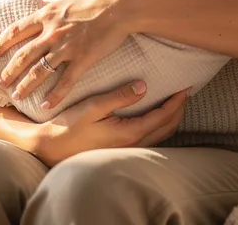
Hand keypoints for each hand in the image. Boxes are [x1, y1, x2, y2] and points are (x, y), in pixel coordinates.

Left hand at [0, 0, 131, 110]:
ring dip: (25, 85)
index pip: (18, 30)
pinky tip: (46, 106)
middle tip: (0, 82)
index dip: (3, 42)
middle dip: (9, 70)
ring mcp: (66, 47)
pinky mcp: (82, 59)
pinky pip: (65, 82)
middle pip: (23, 55)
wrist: (122, 3)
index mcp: (48, 14)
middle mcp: (52, 32)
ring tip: (16, 97)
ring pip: (38, 71)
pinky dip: (55, 96)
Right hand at [31, 81, 187, 166]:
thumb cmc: (69, 126)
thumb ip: (119, 96)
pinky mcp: (122, 151)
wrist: (51, 148)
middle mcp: (133, 144)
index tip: (185, 87)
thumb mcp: (92, 106)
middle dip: (179, 110)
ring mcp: (128, 150)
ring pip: (161, 136)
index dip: (177, 101)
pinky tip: (156, 116)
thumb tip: (144, 86)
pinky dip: (160, 126)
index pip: (163, 116)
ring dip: (171, 119)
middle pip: (167, 128)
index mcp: (129, 132)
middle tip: (185, 92)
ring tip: (175, 103)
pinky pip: (151, 139)